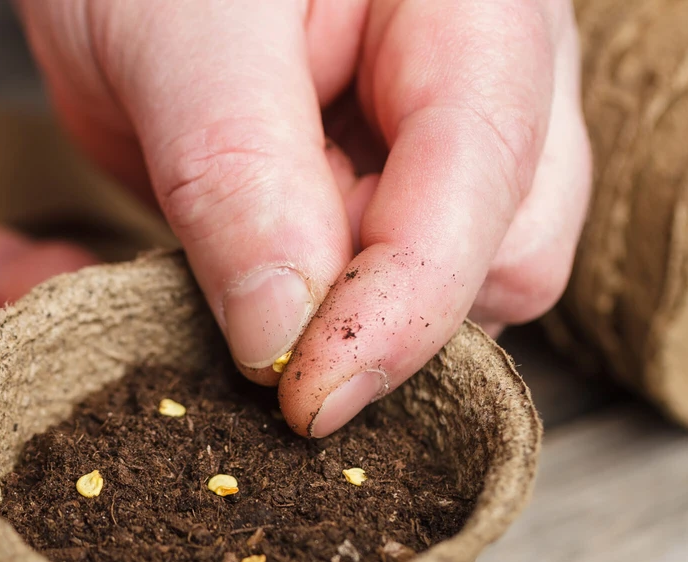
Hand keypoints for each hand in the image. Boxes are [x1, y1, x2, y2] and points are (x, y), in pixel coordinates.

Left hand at [18, 0, 589, 435]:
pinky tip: (262, 297)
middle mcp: (491, 80)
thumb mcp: (179, 39)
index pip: (484, 180)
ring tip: (245, 275)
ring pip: (462, 291)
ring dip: (356, 327)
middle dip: (389, 316)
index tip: (309, 397)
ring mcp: (446, 146)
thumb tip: (285, 337)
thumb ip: (239, 176)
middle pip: (509, 252)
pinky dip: (328, 324)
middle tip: (257, 318)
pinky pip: (391, 294)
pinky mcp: (390, 199)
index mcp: (473, 9)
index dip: (401, 308)